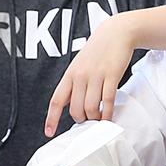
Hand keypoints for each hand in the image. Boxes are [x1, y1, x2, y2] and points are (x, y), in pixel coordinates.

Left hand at [45, 17, 136, 134]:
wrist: (116, 33)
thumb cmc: (97, 51)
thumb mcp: (79, 65)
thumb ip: (73, 84)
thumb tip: (68, 104)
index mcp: (69, 75)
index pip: (56, 100)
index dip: (52, 118)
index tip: (49, 132)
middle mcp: (80, 76)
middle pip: (76, 109)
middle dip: (82, 120)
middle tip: (88, 121)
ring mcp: (96, 76)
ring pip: (91, 108)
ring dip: (95, 118)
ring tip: (99, 119)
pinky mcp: (112, 76)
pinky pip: (107, 101)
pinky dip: (108, 113)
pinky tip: (109, 116)